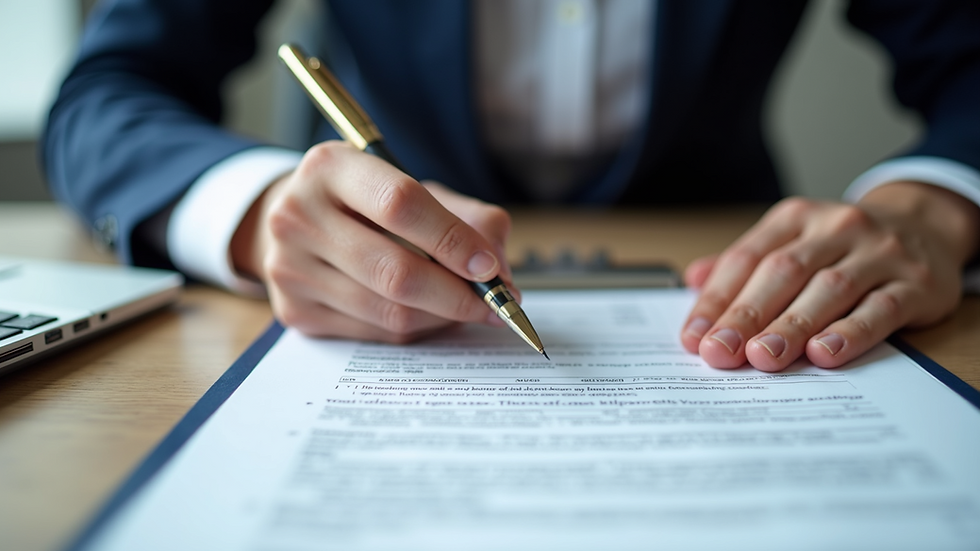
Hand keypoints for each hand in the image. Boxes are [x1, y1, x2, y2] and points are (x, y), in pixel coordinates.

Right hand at [231, 141, 513, 341]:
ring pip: (388, 311)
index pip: (401, 203)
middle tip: (496, 304)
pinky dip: (416, 329)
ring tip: (469, 308)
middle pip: (394, 271)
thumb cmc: (370, 204)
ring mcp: (289, 267)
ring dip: (443, 317)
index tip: (489, 267)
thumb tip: (500, 272)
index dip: (453, 240)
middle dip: (458, 294)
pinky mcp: (293, 310)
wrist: (299, 221)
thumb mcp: (416, 189)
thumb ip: (468, 218)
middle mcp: (298, 215)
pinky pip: (375, 333)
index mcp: (331, 167)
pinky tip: (430, 315)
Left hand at [680, 182, 979, 371]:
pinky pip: (881, 308)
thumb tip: (692, 281)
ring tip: (762, 357)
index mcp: (794, 218)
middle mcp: (835, 228)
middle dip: (746, 315)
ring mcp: (878, 253)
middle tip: (720, 353)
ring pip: (828, 289)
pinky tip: (824, 353)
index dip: (717, 300)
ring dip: (791, 326)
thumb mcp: (792, 241)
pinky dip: (850, 332)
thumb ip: (744, 265)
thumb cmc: (843, 245)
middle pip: (782, 273)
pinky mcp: (915, 282)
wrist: (926, 224)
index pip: (746, 259)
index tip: (694, 337)